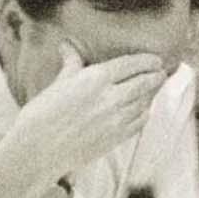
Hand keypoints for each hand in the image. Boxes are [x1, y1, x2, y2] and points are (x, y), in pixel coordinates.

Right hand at [0, 42, 166, 197]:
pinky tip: (142, 111)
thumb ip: (71, 64)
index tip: (155, 60)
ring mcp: (117, 120)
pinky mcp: (116, 138)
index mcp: (97, 78)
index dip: (148, 61)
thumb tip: (66, 46)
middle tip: (161, 73)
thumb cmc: (42, 114)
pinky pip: (139, 122)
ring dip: (151, 95)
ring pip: (145, 102)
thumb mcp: (58, 83)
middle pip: (145, 83)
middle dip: (156, 76)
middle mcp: (112, 97)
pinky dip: (144, 114)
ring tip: (152, 90)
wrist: (38, 151)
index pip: (132, 64)